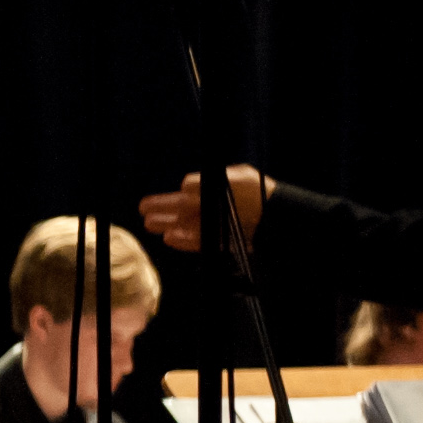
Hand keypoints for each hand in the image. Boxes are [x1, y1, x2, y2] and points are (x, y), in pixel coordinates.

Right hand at [139, 166, 264, 254]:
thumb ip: (210, 182)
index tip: (147, 204)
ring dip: (169, 226)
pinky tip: (169, 238)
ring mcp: (218, 227)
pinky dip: (184, 240)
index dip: (166, 202)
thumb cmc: (261, 194)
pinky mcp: (223, 244)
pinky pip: (200, 242)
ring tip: (151, 227)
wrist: (279, 218)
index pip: (186, 197)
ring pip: (187, 227)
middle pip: (183, 212)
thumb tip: (184, 186)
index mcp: (216, 192)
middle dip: (163, 213)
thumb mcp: (238, 178)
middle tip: (143, 216)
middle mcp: (215, 209)